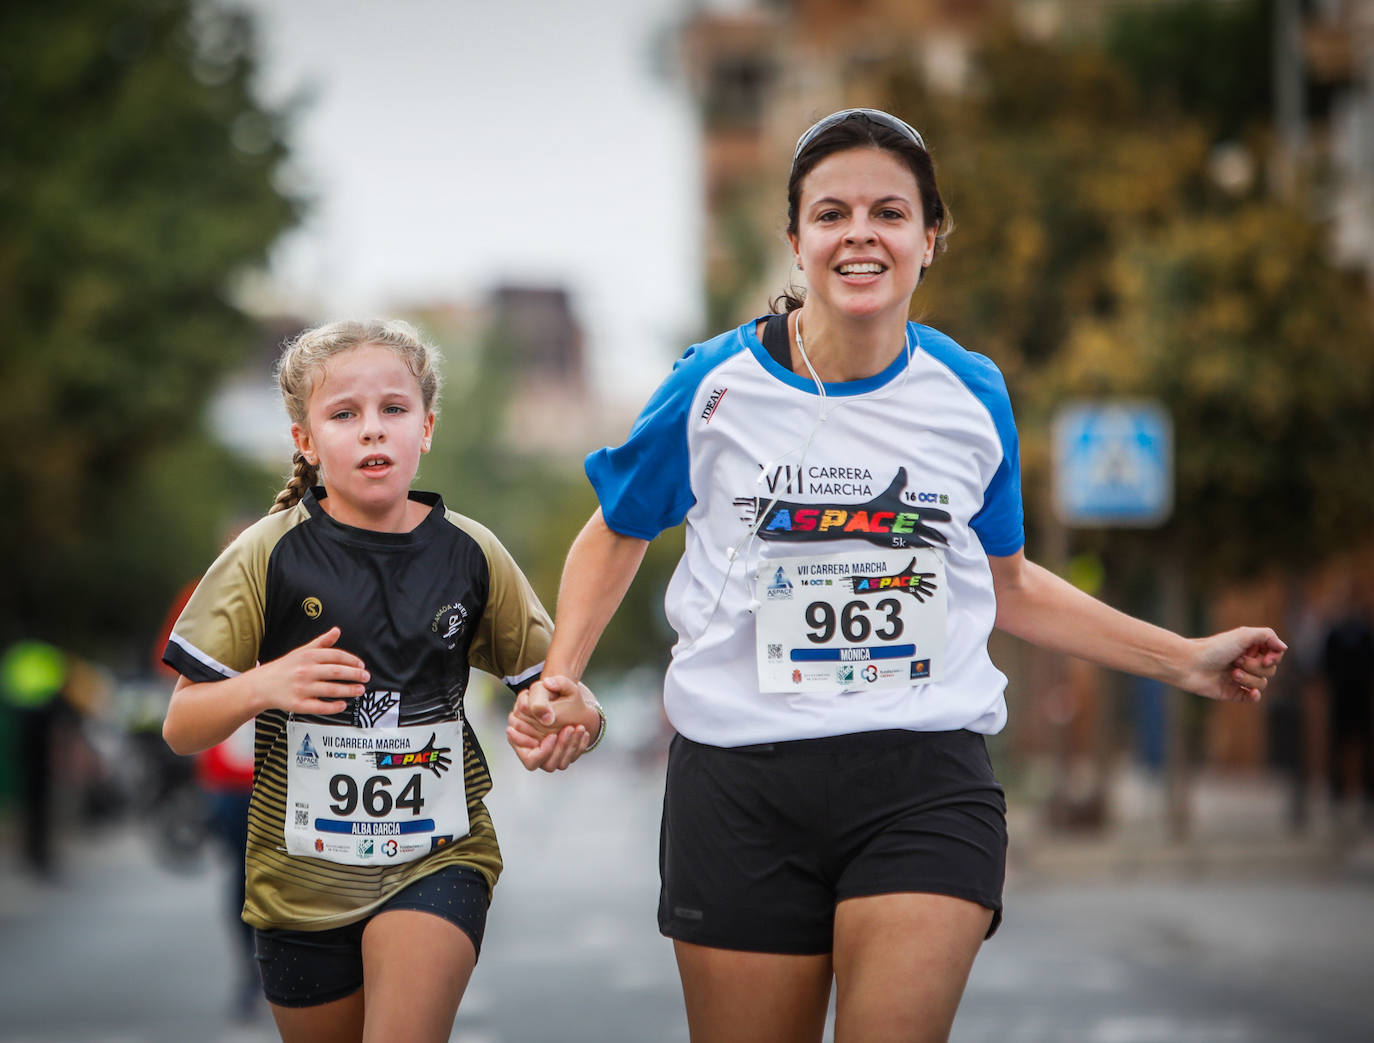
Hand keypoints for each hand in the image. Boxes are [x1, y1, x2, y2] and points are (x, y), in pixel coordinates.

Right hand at [252, 626, 368, 714]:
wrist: (262, 685)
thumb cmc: (284, 668)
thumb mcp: (302, 651)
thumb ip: (321, 642)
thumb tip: (336, 631)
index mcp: (308, 656)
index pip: (336, 656)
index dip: (352, 661)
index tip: (361, 665)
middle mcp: (305, 671)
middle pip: (337, 672)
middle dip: (355, 675)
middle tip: (366, 677)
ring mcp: (302, 688)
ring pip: (331, 690)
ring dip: (349, 690)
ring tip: (360, 690)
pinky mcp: (298, 704)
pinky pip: (320, 707)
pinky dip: (333, 706)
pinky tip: (343, 704)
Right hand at [506, 675, 601, 771]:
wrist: (558, 696)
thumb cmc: (544, 694)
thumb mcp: (540, 691)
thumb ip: (538, 702)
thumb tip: (547, 718)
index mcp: (522, 742)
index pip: (530, 760)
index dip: (542, 752)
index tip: (552, 735)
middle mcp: (536, 752)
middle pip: (548, 764)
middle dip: (560, 747)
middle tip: (568, 728)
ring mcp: (550, 755)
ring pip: (562, 763)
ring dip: (571, 746)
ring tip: (580, 727)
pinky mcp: (563, 754)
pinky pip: (572, 757)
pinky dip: (580, 745)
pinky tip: (584, 731)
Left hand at [1179, 627, 1285, 702]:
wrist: (1190, 664)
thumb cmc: (1214, 647)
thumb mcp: (1243, 634)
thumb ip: (1267, 636)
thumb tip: (1284, 648)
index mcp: (1249, 648)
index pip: (1274, 655)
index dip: (1273, 658)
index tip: (1266, 658)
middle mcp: (1246, 662)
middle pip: (1270, 670)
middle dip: (1256, 666)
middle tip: (1236, 661)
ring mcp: (1240, 678)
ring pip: (1262, 684)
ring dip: (1249, 678)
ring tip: (1232, 673)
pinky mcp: (1233, 693)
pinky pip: (1253, 698)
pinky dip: (1254, 695)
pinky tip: (1251, 692)